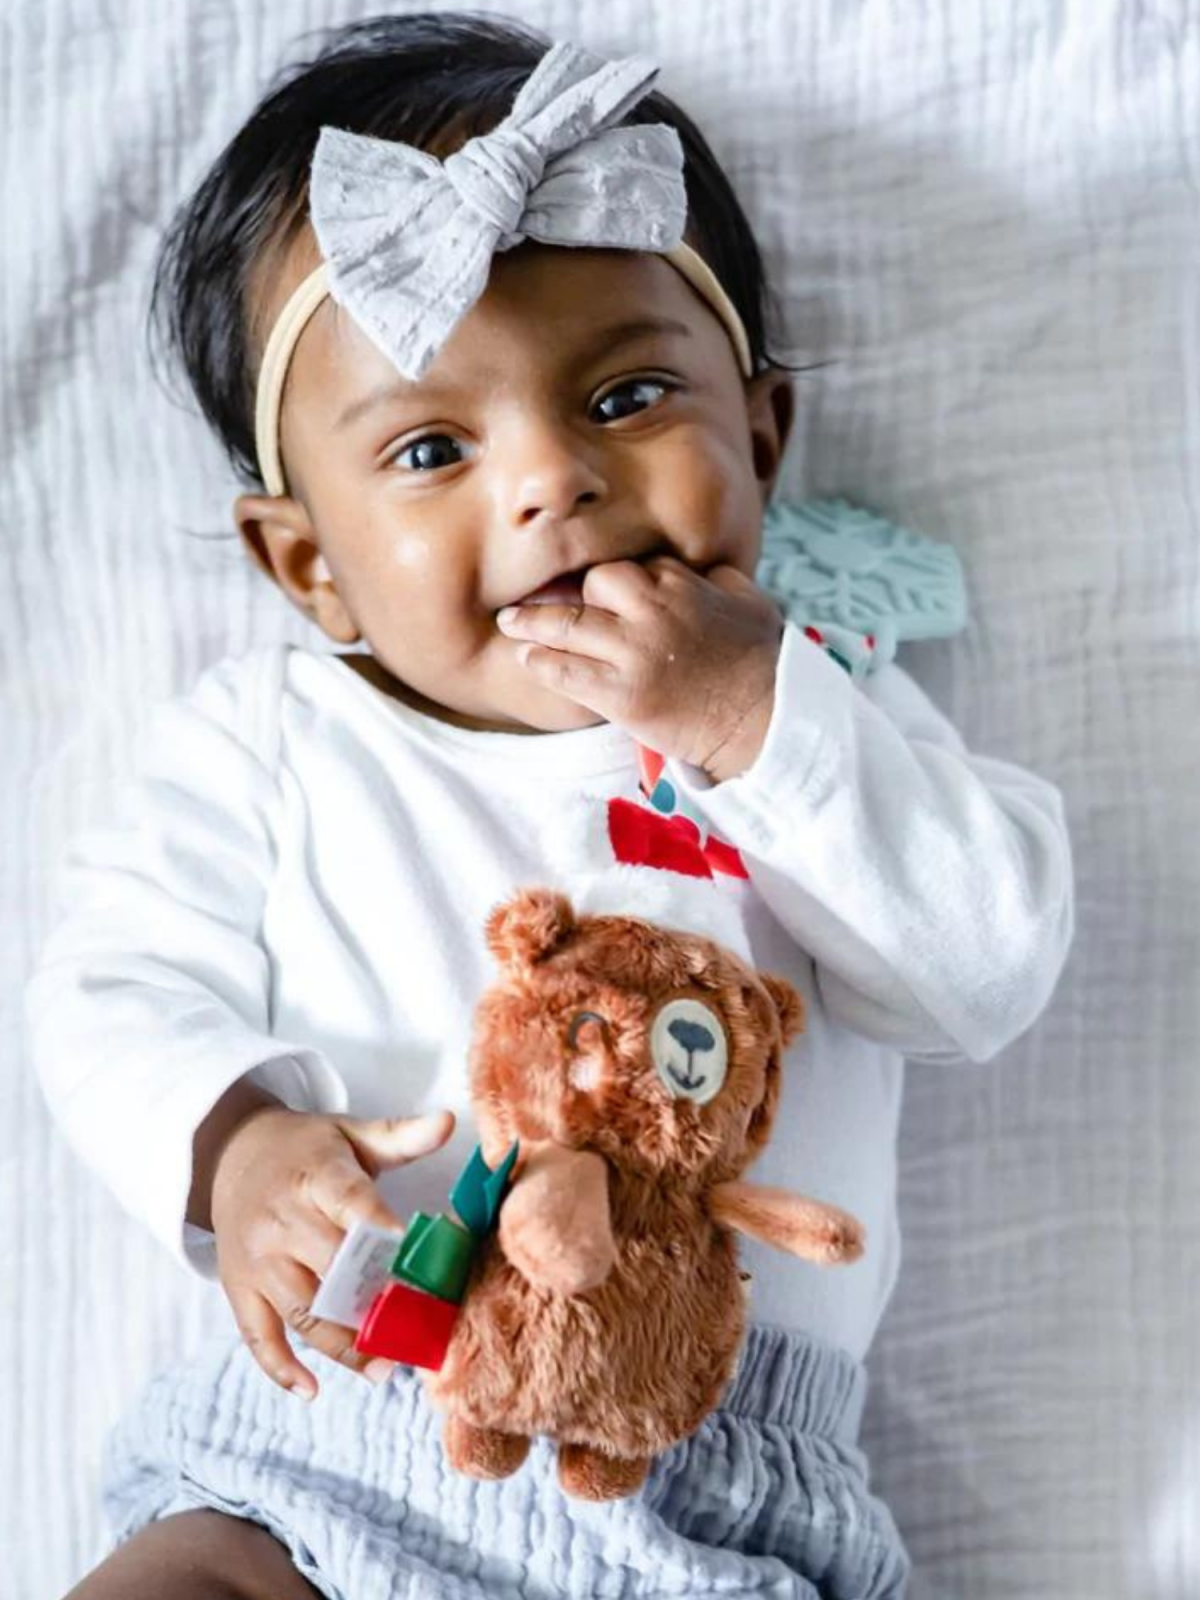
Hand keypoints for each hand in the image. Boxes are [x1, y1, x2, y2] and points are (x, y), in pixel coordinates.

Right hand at [210, 1103, 454, 1398]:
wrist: (232, 1155)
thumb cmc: (308, 1149)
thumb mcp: (351, 1132)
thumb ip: (401, 1135)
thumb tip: (450, 1122)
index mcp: (316, 1178)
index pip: (352, 1205)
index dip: (384, 1233)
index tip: (419, 1261)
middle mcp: (282, 1222)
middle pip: (332, 1270)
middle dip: (376, 1302)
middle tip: (422, 1330)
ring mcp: (258, 1260)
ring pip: (303, 1311)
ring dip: (343, 1346)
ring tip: (386, 1369)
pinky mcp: (239, 1290)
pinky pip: (256, 1335)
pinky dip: (280, 1367)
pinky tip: (311, 1389)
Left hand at [497, 556, 782, 780]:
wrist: (766, 723)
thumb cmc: (764, 665)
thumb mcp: (753, 604)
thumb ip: (721, 581)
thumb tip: (705, 570)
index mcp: (684, 586)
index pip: (633, 566)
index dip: (613, 581)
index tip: (597, 591)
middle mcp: (654, 613)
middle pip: (595, 583)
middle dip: (573, 592)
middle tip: (547, 601)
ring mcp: (635, 654)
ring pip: (568, 623)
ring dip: (532, 622)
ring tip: (509, 621)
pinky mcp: (623, 696)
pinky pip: (568, 672)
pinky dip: (543, 664)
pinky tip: (528, 659)